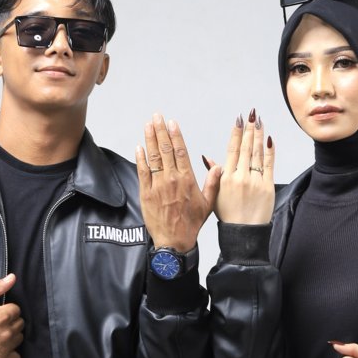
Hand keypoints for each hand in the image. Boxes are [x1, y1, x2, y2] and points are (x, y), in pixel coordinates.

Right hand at [0, 275, 23, 357]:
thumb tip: (12, 278)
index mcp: (0, 317)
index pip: (16, 310)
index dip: (6, 309)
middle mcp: (4, 334)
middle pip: (19, 324)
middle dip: (9, 321)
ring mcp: (2, 349)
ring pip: (18, 338)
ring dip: (10, 336)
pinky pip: (16, 357)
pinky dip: (10, 353)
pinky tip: (0, 347)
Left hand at [136, 112, 218, 249]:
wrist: (174, 241)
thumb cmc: (191, 224)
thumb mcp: (208, 203)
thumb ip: (212, 183)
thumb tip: (218, 167)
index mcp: (187, 180)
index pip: (181, 152)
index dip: (176, 135)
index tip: (172, 123)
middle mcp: (172, 179)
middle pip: (165, 150)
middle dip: (160, 131)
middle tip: (157, 117)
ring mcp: (158, 186)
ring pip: (153, 157)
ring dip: (150, 139)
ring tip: (148, 125)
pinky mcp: (146, 193)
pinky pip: (143, 172)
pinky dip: (140, 159)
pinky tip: (139, 147)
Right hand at [207, 110, 274, 224]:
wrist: (244, 232)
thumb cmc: (228, 215)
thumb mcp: (215, 193)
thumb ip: (214, 173)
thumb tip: (207, 157)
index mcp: (226, 178)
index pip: (232, 150)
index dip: (236, 134)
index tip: (239, 121)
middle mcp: (240, 177)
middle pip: (246, 148)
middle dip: (249, 129)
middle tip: (252, 114)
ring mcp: (255, 181)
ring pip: (257, 154)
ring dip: (259, 136)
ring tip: (260, 122)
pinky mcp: (267, 186)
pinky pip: (269, 165)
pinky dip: (269, 151)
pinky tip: (269, 139)